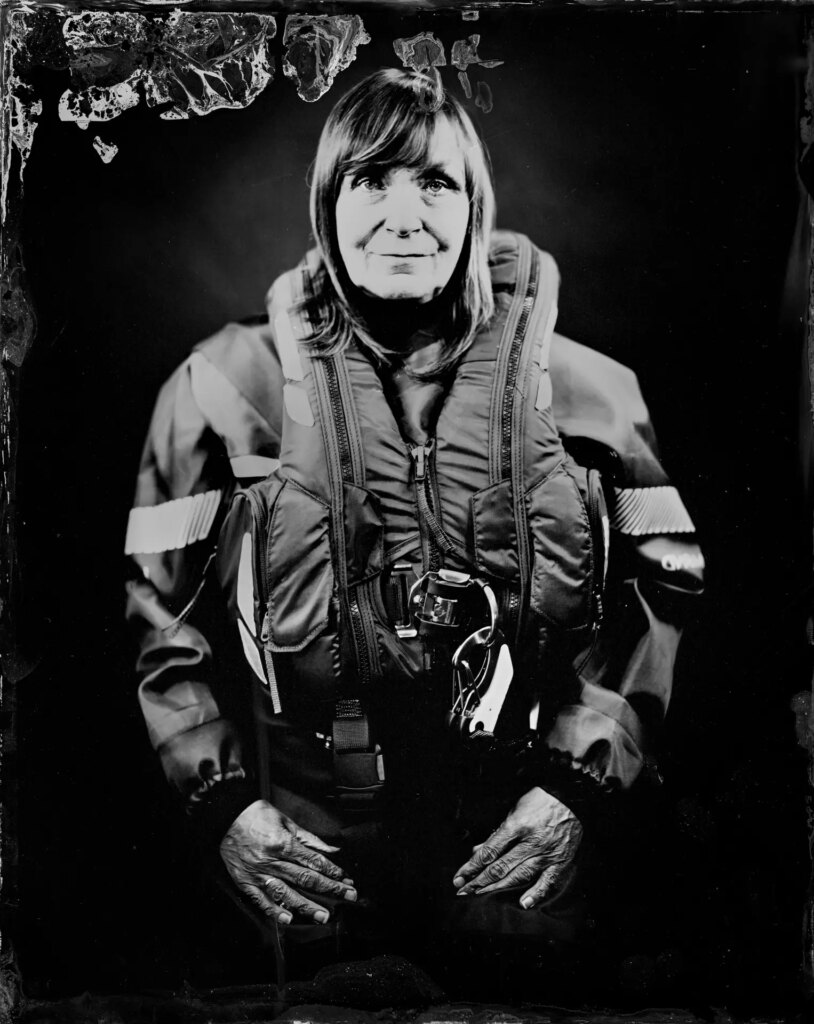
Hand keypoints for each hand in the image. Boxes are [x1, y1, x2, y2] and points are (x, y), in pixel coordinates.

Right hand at [219, 799, 356, 925]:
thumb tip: (332, 850)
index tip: (347, 879)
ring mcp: (258, 873)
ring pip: (286, 893)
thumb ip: (309, 839)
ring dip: (306, 906)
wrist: (225, 816)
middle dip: (329, 889)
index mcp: (283, 843)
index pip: (314, 861)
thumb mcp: (287, 821)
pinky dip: (274, 911)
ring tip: (323, 917)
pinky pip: (260, 900)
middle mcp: (272, 861)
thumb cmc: (257, 815)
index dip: (333, 872)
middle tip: (348, 897)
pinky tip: (288, 920)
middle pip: (305, 878)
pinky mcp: (245, 882)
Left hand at [452, 786, 582, 908]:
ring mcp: (547, 853)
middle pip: (500, 867)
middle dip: (479, 880)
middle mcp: (531, 842)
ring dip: (497, 888)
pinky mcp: (561, 861)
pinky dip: (536, 894)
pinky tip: (524, 904)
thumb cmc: (540, 801)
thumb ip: (498, 834)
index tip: (459, 876)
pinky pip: (548, 882)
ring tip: (480, 895)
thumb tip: (477, 851)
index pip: (490, 852)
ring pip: (519, 876)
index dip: (472, 866)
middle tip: (463, 890)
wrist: (573, 798)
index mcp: (517, 825)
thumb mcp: (515, 811)